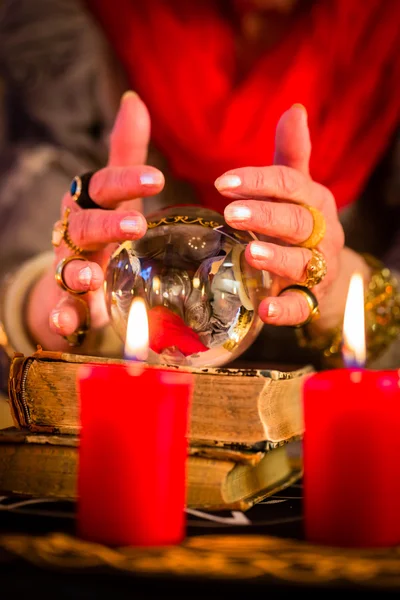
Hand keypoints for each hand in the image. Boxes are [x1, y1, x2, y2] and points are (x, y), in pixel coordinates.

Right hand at [27, 92, 164, 347]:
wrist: (79, 279)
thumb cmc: (105, 230)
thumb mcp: (119, 195)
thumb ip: (125, 154)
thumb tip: (133, 100)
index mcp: (92, 204)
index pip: (105, 186)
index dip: (127, 179)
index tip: (158, 178)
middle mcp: (77, 234)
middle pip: (85, 225)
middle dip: (107, 225)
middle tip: (136, 224)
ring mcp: (70, 268)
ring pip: (69, 266)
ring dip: (76, 271)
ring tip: (90, 277)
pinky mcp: (70, 303)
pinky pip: (63, 309)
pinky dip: (63, 317)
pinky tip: (68, 324)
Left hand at [215, 104, 361, 330]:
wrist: (327, 271)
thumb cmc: (299, 223)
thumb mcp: (296, 189)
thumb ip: (291, 154)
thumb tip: (294, 108)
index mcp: (313, 200)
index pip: (288, 183)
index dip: (257, 181)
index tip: (222, 182)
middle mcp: (320, 232)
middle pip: (296, 221)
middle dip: (265, 215)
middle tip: (231, 212)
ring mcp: (318, 268)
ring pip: (303, 262)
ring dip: (277, 257)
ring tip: (249, 252)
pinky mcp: (311, 299)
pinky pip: (303, 306)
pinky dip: (286, 309)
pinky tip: (266, 310)